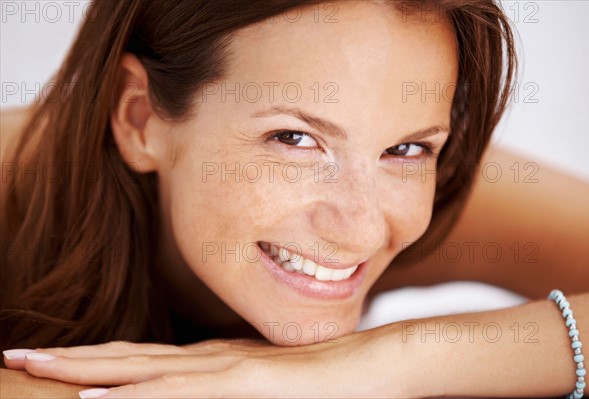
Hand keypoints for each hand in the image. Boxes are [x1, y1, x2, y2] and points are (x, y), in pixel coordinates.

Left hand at [3, 326, 425, 397]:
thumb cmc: (325, 379)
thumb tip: (202, 394)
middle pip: (127, 358)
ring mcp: (226, 368)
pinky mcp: (247, 382)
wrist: (374, 364)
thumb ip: (232, 385)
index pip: (140, 360)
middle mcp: (210, 359)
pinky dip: (136, 395)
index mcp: (213, 361)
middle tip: (15, 354)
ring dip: (83, 369)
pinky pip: (181, 392)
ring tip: (32, 364)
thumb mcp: (266, 383)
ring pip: (141, 369)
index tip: (51, 361)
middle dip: (69, 359)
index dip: (93, 359)